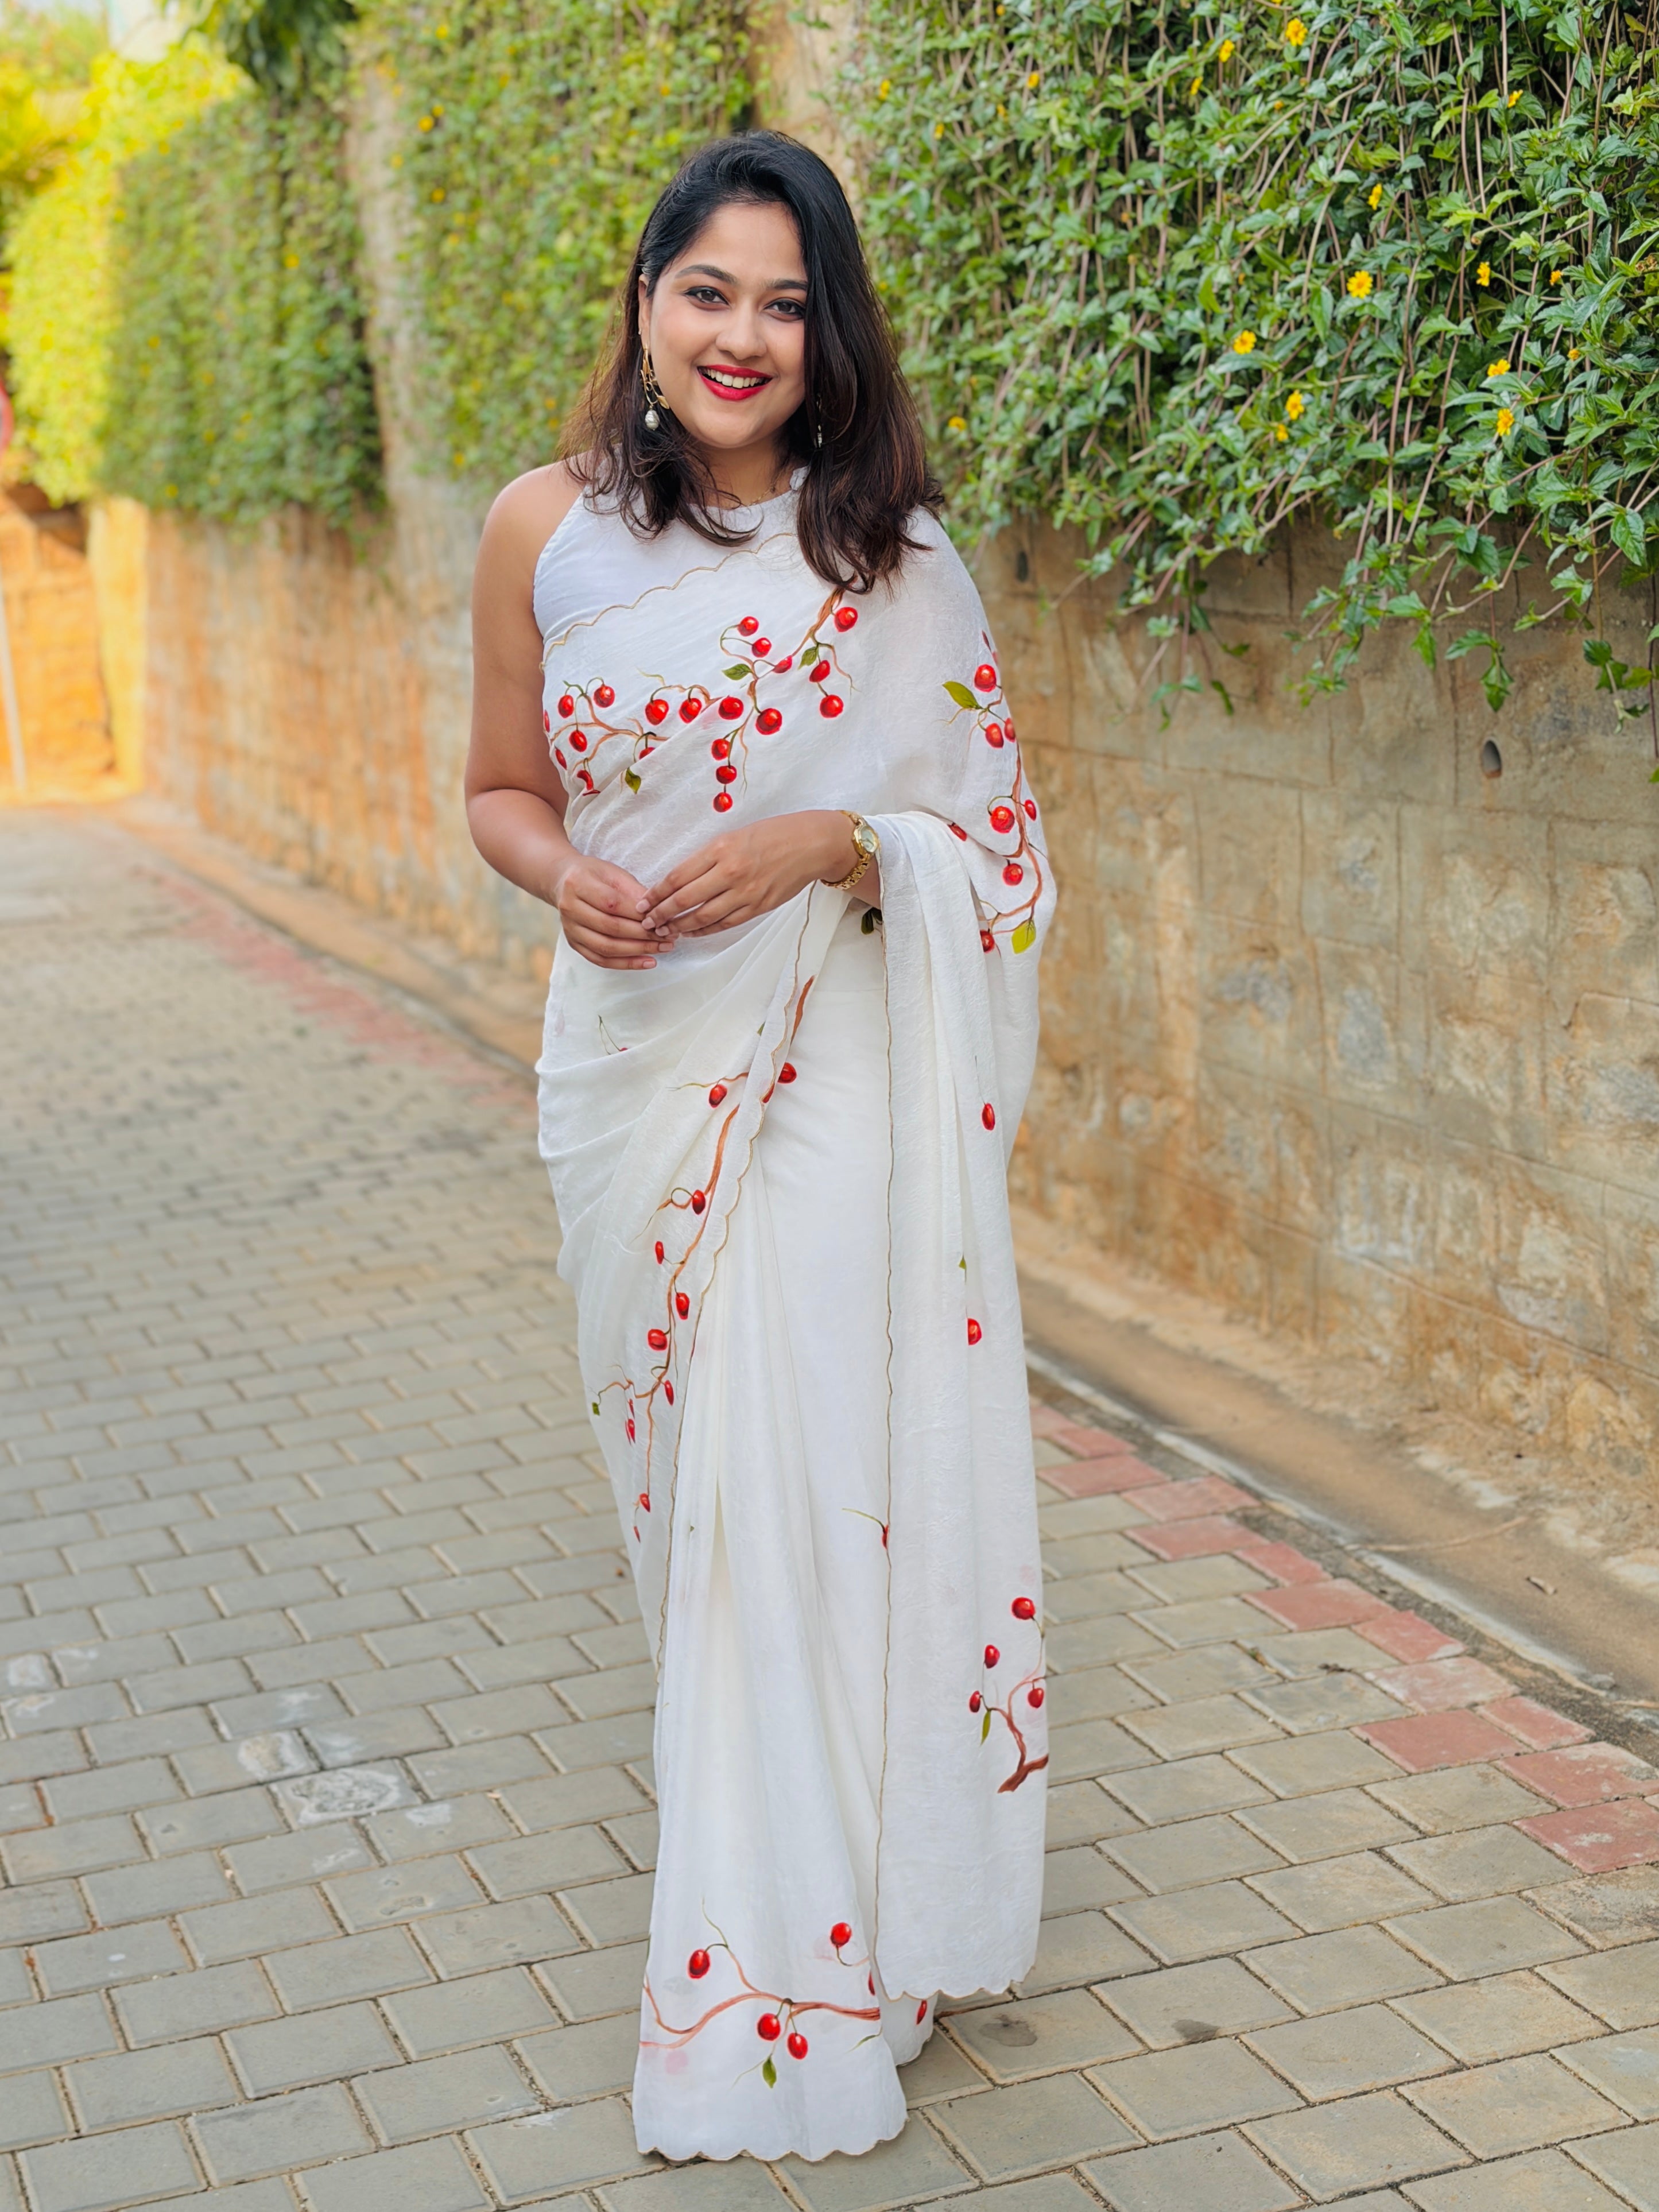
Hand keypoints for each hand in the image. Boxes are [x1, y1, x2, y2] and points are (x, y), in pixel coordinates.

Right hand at [553, 852, 664, 969]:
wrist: (562, 881)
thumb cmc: (593, 875)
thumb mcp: (613, 873)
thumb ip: (634, 890)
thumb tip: (657, 909)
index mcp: (578, 883)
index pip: (612, 903)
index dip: (639, 914)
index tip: (663, 918)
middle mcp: (570, 908)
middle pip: (610, 927)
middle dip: (643, 935)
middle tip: (668, 936)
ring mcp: (570, 929)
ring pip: (606, 947)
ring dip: (638, 951)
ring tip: (662, 949)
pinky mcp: (574, 943)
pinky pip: (601, 960)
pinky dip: (626, 963)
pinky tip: (647, 961)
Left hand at [640, 812, 857, 938]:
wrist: (811, 845)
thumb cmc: (773, 834)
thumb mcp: (735, 835)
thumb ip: (708, 856)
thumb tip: (680, 878)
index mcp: (721, 849)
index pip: (678, 876)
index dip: (656, 893)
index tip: (643, 902)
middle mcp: (731, 872)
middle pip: (685, 899)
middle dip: (661, 913)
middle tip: (646, 921)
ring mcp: (746, 893)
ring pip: (703, 917)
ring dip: (680, 926)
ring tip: (665, 930)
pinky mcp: (758, 907)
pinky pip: (725, 924)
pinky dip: (705, 930)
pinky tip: (692, 932)